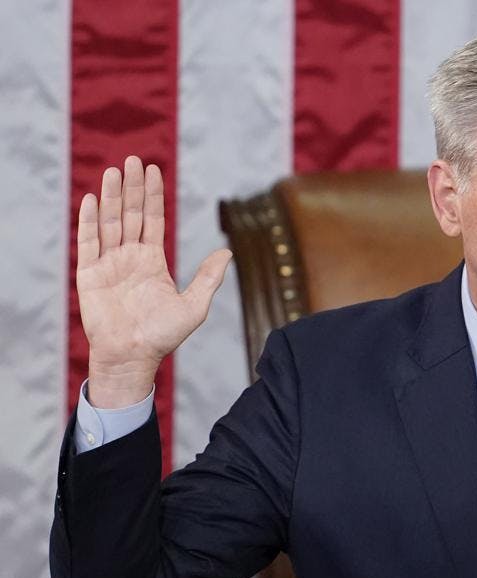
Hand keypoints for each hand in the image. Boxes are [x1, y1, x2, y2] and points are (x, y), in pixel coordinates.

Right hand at [77, 156, 230, 407]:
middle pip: (130, 214)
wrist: (134, 356)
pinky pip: (88, 243)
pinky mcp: (89, 275)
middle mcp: (129, 257)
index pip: (152, 220)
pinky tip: (92, 199)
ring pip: (109, 223)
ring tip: (113, 171)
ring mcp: (108, 264)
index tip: (153, 170)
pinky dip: (89, 221)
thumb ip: (208, 277)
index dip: (152, 195)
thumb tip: (227, 252)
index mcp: (152, 261)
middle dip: (131, 187)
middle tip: (133, 160)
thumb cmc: (163, 336)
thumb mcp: (194, 305)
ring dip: (110, 197)